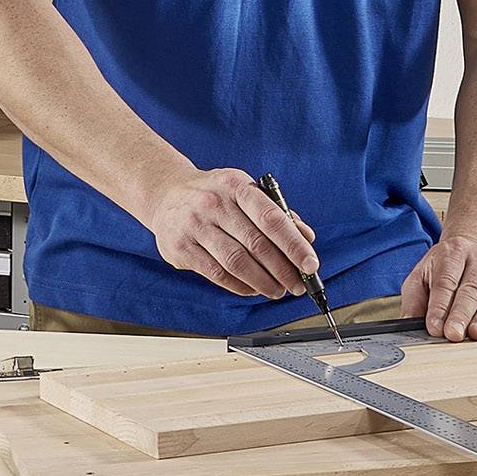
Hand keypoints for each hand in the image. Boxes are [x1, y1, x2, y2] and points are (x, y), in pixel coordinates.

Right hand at [147, 167, 316, 300]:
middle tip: (298, 284)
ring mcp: (194, 226)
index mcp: (235, 185)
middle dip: (283, 270)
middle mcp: (213, 203)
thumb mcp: (244, 190)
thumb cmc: (214, 194)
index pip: (271, 218)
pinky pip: (217, 274)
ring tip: (278, 290)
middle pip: (256, 244)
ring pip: (236, 263)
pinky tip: (253, 288)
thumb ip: (276, 212)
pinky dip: (240, 286)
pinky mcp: (181, 248)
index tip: (311, 264)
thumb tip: (306, 238)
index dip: (294, 245)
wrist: (165, 193)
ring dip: (263, 282)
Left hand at [399, 233, 476, 341]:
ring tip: (476, 334)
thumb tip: (408, 323)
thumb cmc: (447, 267)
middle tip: (454, 334)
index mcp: (452, 253)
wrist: (474, 248)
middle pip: (470, 290)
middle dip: (461, 315)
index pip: (445, 282)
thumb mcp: (422, 275)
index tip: (434, 327)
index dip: (439, 306)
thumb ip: (414, 300)